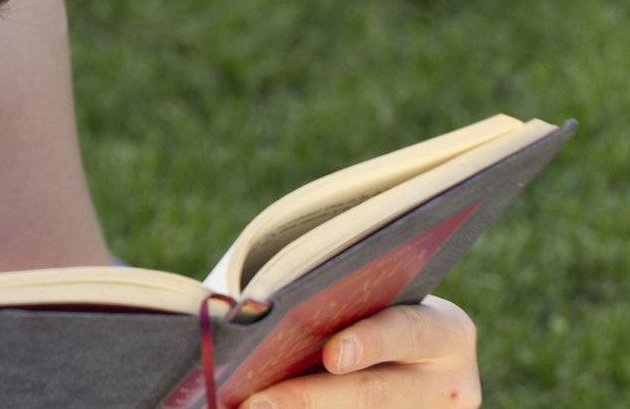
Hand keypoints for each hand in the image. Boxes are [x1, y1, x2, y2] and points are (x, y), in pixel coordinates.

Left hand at [243, 295, 479, 407]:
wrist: (403, 356)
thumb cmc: (368, 313)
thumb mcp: (371, 301)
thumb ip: (333, 304)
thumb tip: (249, 313)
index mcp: (447, 332)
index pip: (409, 332)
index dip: (371, 343)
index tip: (332, 355)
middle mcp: (450, 386)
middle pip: (377, 395)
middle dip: (311, 399)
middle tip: (257, 402)